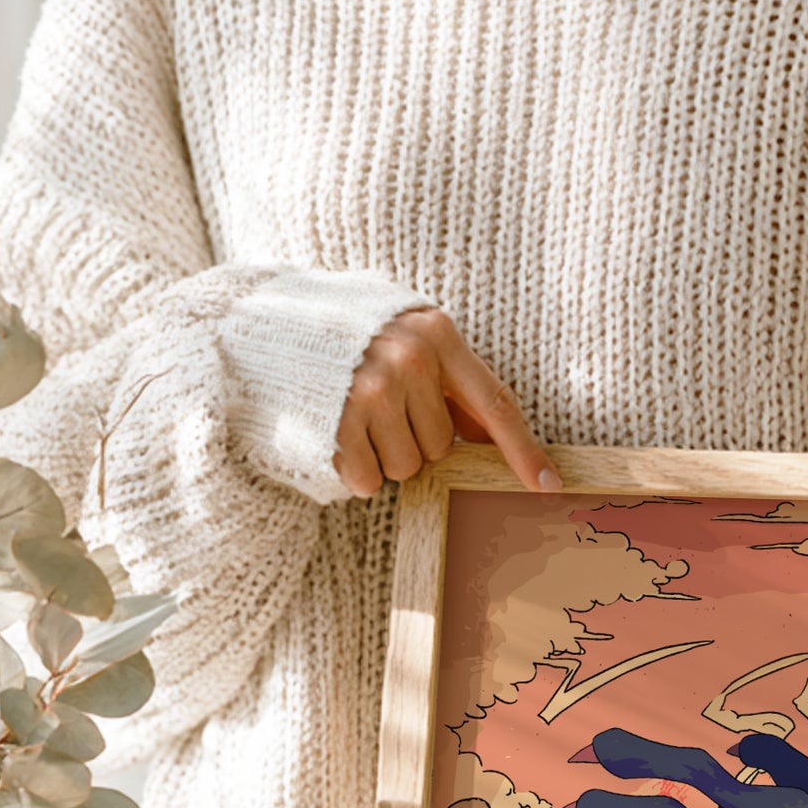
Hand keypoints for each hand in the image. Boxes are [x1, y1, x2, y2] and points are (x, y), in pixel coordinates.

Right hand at [334, 307, 560, 497]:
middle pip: (442, 446)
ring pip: (408, 468)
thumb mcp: (403, 336)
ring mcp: (372, 391)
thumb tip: (490, 434)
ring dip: (383, 456)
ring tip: (352, 417)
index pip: (495, 403)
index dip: (524, 450)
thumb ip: (448, 379)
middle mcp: (410, 360)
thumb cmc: (342, 334)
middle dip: (414, 440)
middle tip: (377, 409)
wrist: (258, 322)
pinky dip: (355, 470)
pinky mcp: (338, 423)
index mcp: (437, 334)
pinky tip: (335, 434)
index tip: (549, 485)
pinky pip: (369, 480)